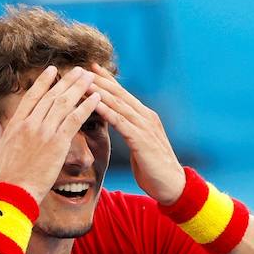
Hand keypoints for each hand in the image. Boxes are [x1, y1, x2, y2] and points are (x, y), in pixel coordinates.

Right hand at [0, 65, 101, 203]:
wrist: (12, 192)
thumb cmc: (2, 176)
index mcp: (15, 125)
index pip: (32, 97)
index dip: (43, 82)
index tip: (52, 70)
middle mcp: (31, 124)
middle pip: (52, 96)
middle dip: (67, 80)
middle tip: (79, 70)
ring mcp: (44, 132)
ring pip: (65, 103)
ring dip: (79, 88)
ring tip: (91, 77)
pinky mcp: (58, 143)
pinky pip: (75, 120)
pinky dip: (87, 107)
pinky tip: (96, 98)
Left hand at [90, 65, 186, 204]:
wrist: (171, 185)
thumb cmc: (152, 167)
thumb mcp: (138, 144)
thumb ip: (129, 130)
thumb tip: (115, 122)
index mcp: (144, 117)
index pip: (122, 94)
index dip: (107, 80)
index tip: (91, 68)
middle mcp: (145, 117)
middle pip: (119, 94)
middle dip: (100, 80)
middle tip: (82, 67)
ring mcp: (145, 127)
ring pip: (118, 104)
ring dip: (99, 92)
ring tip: (82, 81)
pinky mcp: (142, 140)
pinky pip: (120, 122)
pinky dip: (107, 111)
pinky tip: (94, 103)